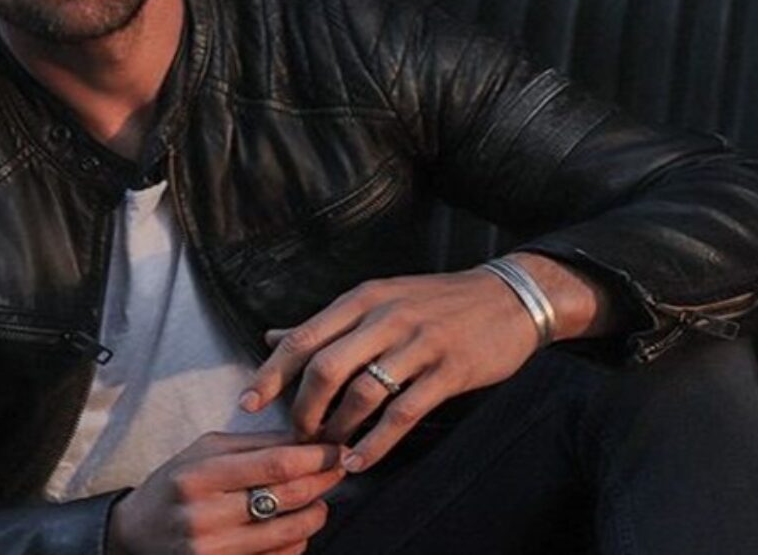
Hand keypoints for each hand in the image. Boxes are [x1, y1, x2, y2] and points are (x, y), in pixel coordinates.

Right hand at [108, 431, 346, 554]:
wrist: (135, 535)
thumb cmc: (174, 486)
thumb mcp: (203, 452)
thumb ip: (253, 444)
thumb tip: (305, 438)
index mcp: (200, 476)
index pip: (275, 464)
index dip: (315, 457)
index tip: (336, 449)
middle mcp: (206, 516)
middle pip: (288, 496)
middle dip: (324, 480)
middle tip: (340, 469)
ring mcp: (214, 551)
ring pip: (290, 532)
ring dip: (316, 513)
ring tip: (319, 500)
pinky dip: (297, 540)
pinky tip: (296, 526)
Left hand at [237, 254, 604, 473]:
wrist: (509, 296)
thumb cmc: (436, 301)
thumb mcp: (378, 298)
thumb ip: (326, 323)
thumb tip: (273, 336)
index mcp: (362, 299)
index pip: (303, 337)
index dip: (271, 374)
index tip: (249, 403)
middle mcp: (385, 317)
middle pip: (324, 368)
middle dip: (304, 409)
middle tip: (300, 435)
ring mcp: (417, 344)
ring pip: (361, 393)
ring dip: (338, 429)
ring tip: (330, 451)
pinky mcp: (448, 371)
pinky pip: (403, 413)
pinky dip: (377, 443)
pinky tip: (361, 461)